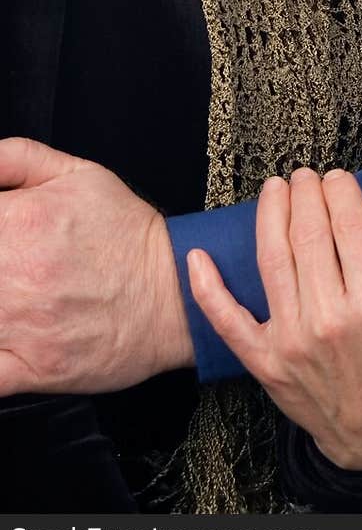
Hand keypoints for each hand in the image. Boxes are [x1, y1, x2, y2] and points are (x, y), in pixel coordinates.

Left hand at [0, 136, 192, 394]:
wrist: (175, 293)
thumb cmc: (125, 233)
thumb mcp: (77, 173)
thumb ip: (13, 159)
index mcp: (18, 222)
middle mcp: (13, 275)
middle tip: (5, 269)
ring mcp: (19, 326)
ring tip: (7, 292)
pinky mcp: (30, 370)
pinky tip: (0, 333)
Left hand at [188, 168, 361, 469]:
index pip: (350, 226)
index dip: (341, 192)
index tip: (338, 176)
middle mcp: (329, 317)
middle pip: (309, 235)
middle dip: (306, 195)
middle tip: (305, 175)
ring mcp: (291, 340)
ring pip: (272, 260)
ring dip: (269, 216)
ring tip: (274, 189)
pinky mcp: (264, 362)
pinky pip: (228, 321)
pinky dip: (208, 290)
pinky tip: (197, 256)